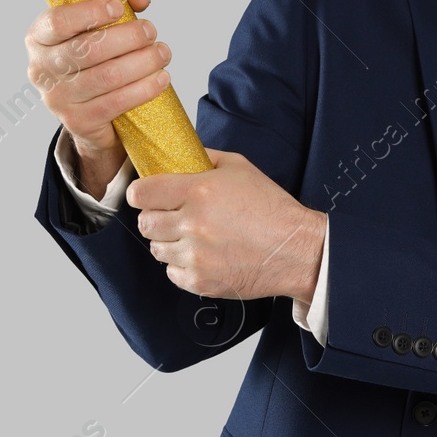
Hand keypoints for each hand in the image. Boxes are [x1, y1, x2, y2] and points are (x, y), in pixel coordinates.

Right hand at [25, 0, 172, 193]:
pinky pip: (116, 103)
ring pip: (107, 77)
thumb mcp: (99, 23)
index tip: (119, 7)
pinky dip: (144, 89)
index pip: (58, 22)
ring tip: (163, 53)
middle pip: (89, 49)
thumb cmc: (93, 54)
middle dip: (128, 38)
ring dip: (143, 62)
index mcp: (39, 38)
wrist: (86, 109)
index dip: (90, 12)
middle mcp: (41, 69)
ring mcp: (57, 98)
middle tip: (151, 31)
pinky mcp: (77, 121)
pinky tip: (161, 78)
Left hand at [127, 147, 324, 301]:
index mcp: (198, 192)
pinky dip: (182, 265)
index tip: (148, 195)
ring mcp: (195, 257)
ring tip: (193, 236)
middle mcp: (192, 225)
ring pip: (156, 250)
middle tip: (174, 216)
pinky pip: (171, 273)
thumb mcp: (239, 167)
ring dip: (169, 242)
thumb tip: (177, 155)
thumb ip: (203, 158)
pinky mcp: (200, 282)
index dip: (142, 193)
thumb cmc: (271, 208)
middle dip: (155, 217)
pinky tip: (203, 255)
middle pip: (145, 223)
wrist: (296, 249)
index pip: (141, 193)